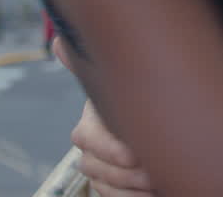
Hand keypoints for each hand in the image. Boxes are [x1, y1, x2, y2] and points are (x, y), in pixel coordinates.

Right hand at [52, 37, 154, 195]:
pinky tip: (153, 194)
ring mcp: (98, 168)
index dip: (109, 148)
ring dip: (130, 189)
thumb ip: (93, 65)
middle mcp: (90, 145)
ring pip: (103, 185)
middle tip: (155, 172)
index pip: (86, 137)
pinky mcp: (110, 187)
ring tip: (158, 183)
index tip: (135, 153)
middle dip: (126, 172)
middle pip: (94, 166)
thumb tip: (59, 42)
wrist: (164, 126)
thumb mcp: (126, 83)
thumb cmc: (146, 100)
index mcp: (93, 118)